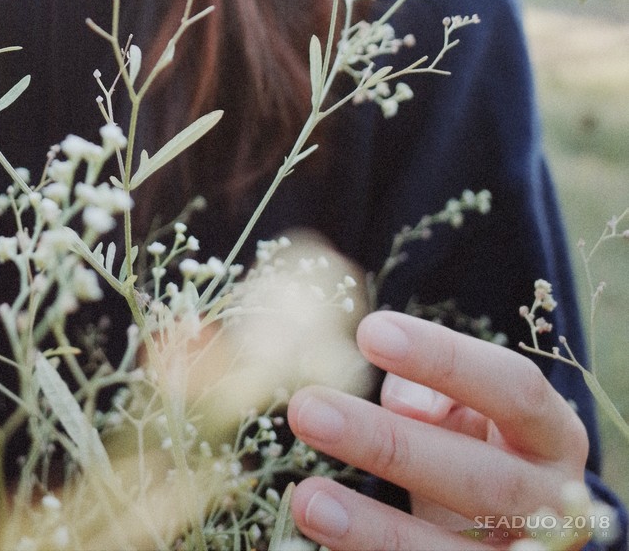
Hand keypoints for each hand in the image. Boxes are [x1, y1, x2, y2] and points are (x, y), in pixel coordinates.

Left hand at [287, 309, 589, 549]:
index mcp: (553, 435)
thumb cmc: (476, 447)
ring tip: (307, 498)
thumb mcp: (468, 410)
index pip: (512, 388)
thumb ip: (436, 395)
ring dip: (374, 527)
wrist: (515, 530)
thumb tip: (402, 407)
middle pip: (480, 479)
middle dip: (389, 445)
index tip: (369, 333)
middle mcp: (555, 505)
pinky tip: (323, 536)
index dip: (444, 359)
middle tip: (307, 409)